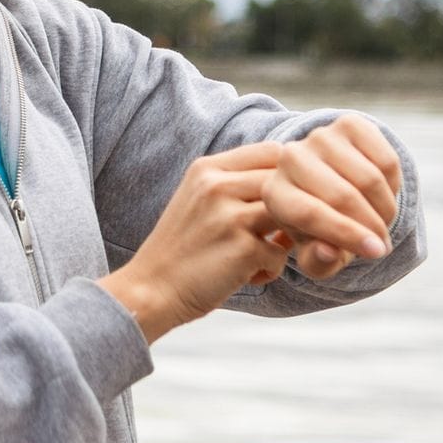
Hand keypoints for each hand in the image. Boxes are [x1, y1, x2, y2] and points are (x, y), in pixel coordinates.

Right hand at [104, 141, 298, 340]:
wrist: (150, 291)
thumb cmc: (181, 249)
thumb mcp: (197, 200)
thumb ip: (234, 184)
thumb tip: (290, 183)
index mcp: (207, 168)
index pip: (271, 151)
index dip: (287, 176)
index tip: (284, 200)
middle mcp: (217, 186)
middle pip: (285, 182)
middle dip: (292, 208)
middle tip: (280, 233)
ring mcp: (230, 217)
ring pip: (290, 215)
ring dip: (286, 238)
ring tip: (264, 253)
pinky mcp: (243, 249)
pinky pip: (280, 253)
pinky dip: (270, 269)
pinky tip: (247, 276)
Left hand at [261, 114, 402, 280]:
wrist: (335, 187)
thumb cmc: (322, 230)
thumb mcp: (317, 255)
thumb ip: (319, 261)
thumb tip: (329, 252)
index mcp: (274, 193)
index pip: (310, 214)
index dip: (347, 235)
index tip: (377, 252)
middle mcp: (290, 158)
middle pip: (343, 196)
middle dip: (372, 226)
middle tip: (382, 244)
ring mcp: (320, 137)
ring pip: (369, 179)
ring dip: (386, 209)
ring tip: (383, 222)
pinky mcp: (349, 124)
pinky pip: (386, 161)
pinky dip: (394, 186)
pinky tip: (384, 196)